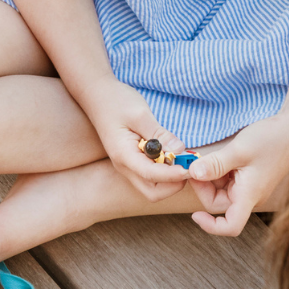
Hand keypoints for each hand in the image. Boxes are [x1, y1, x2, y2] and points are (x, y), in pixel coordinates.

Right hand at [83, 80, 189, 200]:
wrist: (97, 96)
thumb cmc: (116, 102)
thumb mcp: (141, 114)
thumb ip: (160, 134)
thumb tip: (180, 150)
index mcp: (124, 156)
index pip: (151, 175)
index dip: (173, 175)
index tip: (190, 168)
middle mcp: (125, 167)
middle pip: (153, 192)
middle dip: (173, 184)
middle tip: (187, 164)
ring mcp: (129, 167)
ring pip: (153, 187)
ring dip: (171, 178)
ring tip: (181, 157)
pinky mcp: (135, 162)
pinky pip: (152, 176)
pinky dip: (166, 171)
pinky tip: (172, 153)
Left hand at [187, 114, 288, 235]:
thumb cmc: (271, 140)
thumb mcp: (239, 150)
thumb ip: (215, 164)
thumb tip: (192, 173)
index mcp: (249, 196)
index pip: (231, 226)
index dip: (211, 226)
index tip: (195, 214)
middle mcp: (249, 196)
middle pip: (218, 204)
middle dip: (203, 187)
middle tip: (193, 166)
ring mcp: (248, 187)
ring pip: (220, 191)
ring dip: (208, 177)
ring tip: (204, 158)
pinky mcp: (247, 178)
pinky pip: (226, 181)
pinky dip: (216, 171)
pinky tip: (215, 157)